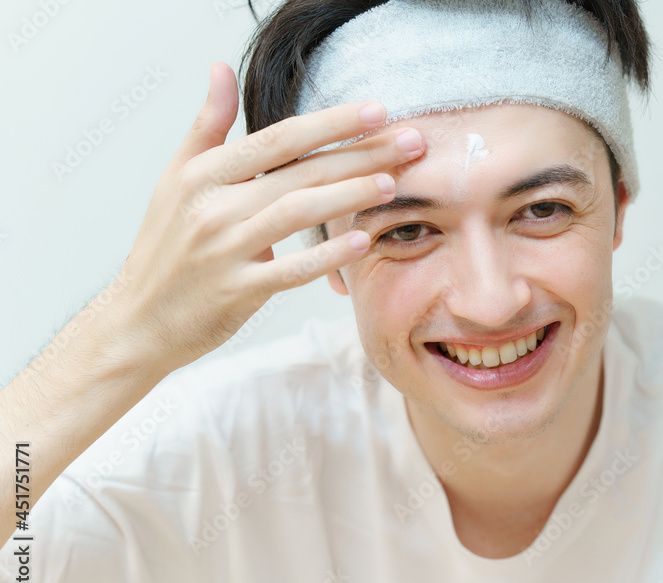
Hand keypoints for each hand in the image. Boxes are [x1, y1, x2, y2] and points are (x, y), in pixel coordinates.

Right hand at [110, 62, 423, 373]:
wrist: (139, 319)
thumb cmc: (166, 246)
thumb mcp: (177, 178)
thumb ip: (207, 125)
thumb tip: (219, 69)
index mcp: (204, 174)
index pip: (280, 138)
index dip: (331, 123)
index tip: (377, 111)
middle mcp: (214, 207)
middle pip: (300, 172)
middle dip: (361, 155)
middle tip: (410, 145)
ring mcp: (225, 250)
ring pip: (297, 213)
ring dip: (350, 196)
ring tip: (393, 184)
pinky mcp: (237, 292)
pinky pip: (290, 270)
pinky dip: (326, 256)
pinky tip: (363, 242)